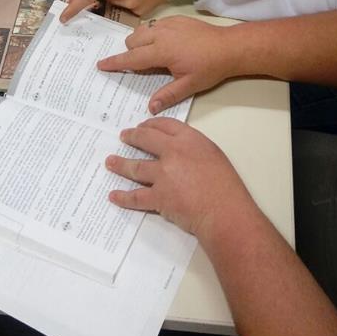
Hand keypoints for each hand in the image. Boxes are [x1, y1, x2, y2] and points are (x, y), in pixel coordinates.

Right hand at [97, 15, 236, 111]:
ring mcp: (169, 24)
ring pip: (141, 29)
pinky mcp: (176, 19)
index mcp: (162, 51)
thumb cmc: (210, 67)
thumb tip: (150, 108)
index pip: (131, 58)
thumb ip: (168, 95)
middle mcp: (161, 34)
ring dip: (139, 41)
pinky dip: (152, 32)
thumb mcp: (189, 85)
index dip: (115, 62)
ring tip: (150, 54)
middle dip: (130, 52)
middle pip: (132, 40)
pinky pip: (154, 23)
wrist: (229, 47)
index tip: (102, 65)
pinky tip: (164, 43)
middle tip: (140, 65)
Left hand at [106, 117, 253, 241]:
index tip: (144, 126)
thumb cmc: (226, 187)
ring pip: (136, 167)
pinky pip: (136, 196)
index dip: (151, 125)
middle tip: (124, 136)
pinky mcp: (158, 196)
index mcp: (190, 140)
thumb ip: (194, 149)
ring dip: (120, 164)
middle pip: (146, 140)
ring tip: (110, 161)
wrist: (224, 211)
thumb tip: (180, 152)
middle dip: (132, 137)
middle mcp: (173, 153)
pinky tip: (114, 195)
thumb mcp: (214, 156)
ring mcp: (163, 174)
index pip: (165, 125)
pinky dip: (123, 197)